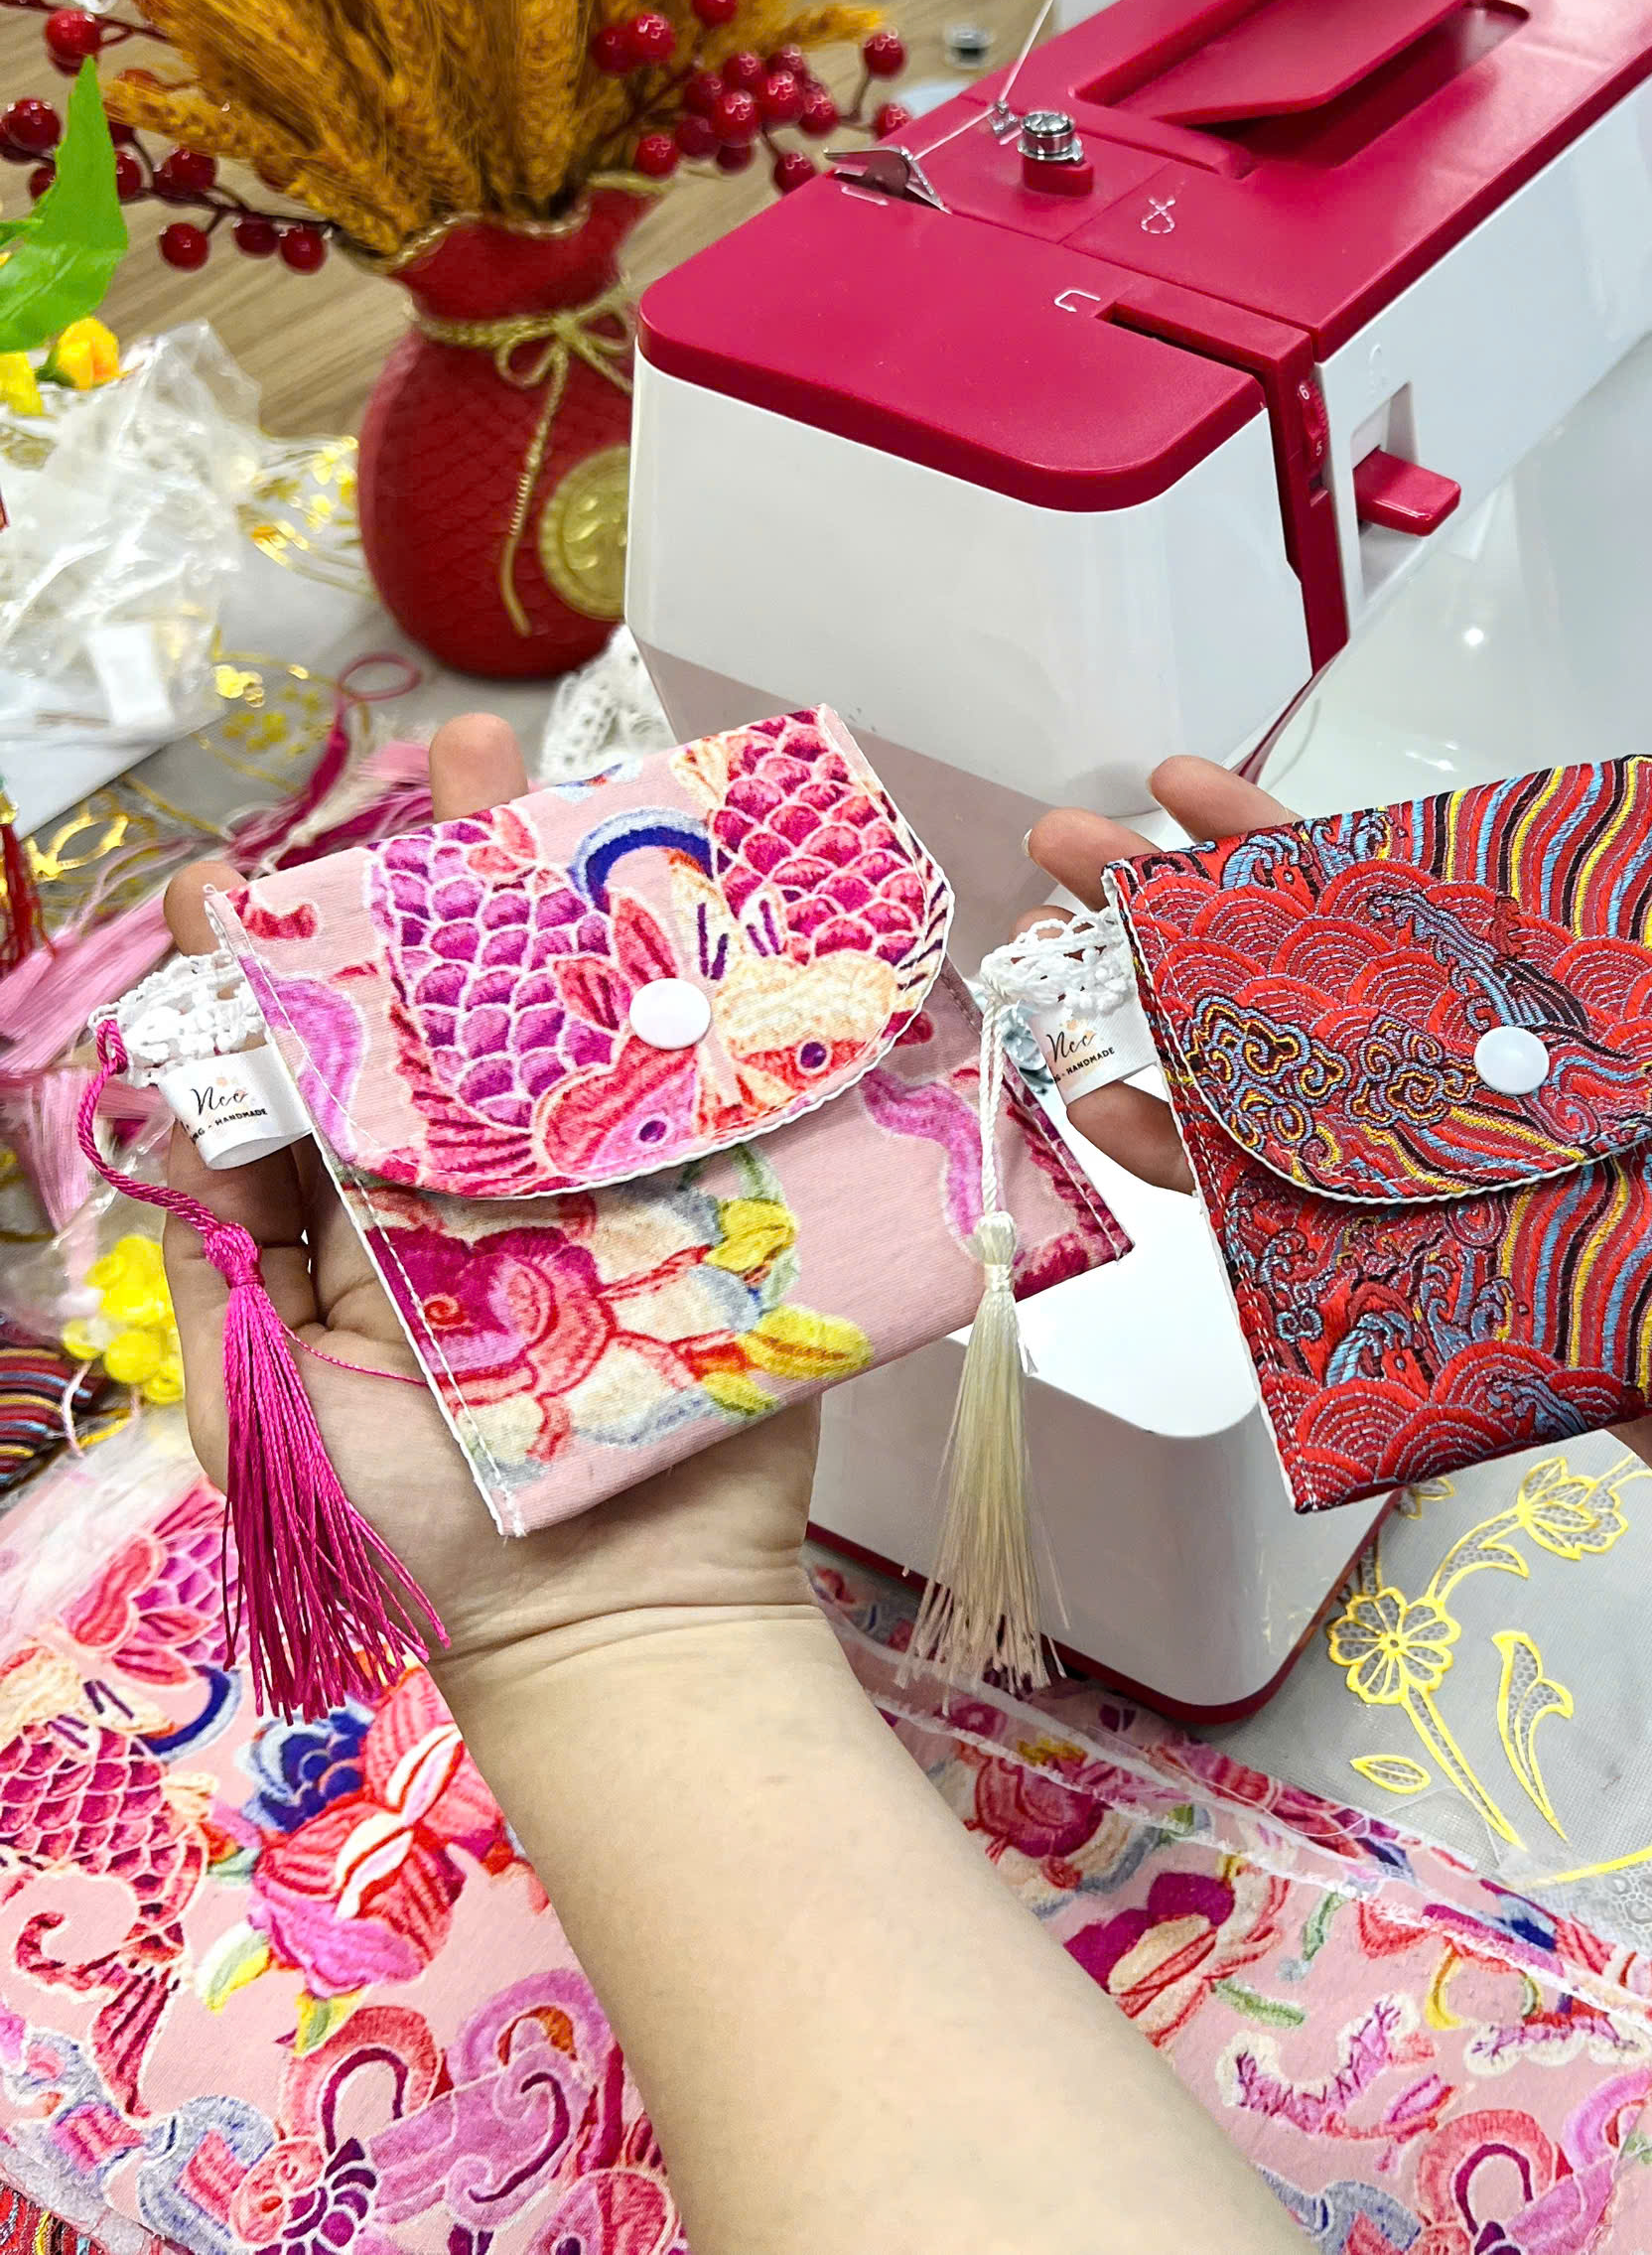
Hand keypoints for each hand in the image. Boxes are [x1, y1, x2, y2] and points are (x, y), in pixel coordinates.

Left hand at [163, 714, 818, 1686]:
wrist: (619, 1622)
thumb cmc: (429, 1538)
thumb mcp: (269, 1407)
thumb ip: (224, 1268)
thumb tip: (178, 1118)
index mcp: (380, 1209)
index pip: (331, 1054)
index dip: (293, 953)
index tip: (252, 872)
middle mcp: (498, 1176)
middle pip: (484, 995)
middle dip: (472, 867)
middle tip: (471, 750)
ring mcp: (624, 1186)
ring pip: (612, 1019)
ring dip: (611, 899)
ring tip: (609, 786)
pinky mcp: (735, 1211)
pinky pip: (741, 1096)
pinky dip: (752, 1004)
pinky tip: (753, 909)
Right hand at [1024, 755, 1651, 1508]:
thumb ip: (1628, 932)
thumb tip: (1575, 830)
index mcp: (1488, 990)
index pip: (1362, 886)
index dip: (1262, 833)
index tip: (1172, 782)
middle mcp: (1416, 1062)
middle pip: (1265, 962)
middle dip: (1152, 899)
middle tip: (1055, 848)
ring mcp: (1377, 1155)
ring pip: (1229, 1067)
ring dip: (1125, 1011)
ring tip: (1035, 961)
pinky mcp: (1354, 1246)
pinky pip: (1238, 1195)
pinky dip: (1162, 1149)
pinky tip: (1095, 1100)